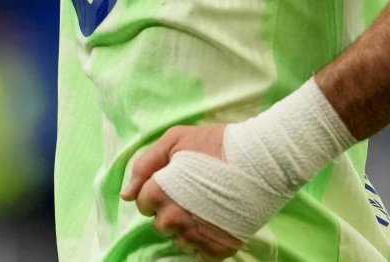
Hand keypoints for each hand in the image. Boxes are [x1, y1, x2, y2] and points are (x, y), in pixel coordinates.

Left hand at [122, 125, 246, 259]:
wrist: (264, 158)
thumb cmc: (216, 143)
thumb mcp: (176, 139)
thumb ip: (145, 165)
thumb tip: (126, 195)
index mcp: (161, 192)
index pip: (142, 203)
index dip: (156, 191)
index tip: (173, 181)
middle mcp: (176, 218)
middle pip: (160, 224)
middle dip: (169, 210)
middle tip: (191, 193)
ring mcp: (199, 235)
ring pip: (179, 240)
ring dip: (186, 227)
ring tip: (205, 206)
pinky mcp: (220, 247)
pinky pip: (200, 254)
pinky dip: (204, 242)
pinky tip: (214, 222)